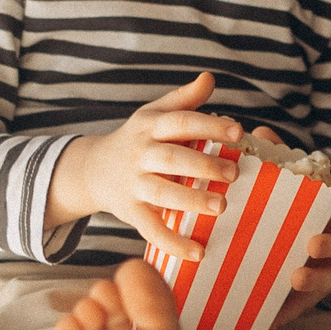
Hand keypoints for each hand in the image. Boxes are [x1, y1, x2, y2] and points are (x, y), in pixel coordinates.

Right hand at [44, 72, 246, 262]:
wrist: (93, 169)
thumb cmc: (138, 138)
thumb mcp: (155, 113)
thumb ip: (184, 99)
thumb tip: (210, 78)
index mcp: (151, 126)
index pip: (180, 122)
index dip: (208, 125)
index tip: (237, 131)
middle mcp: (140, 154)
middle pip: (172, 159)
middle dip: (203, 166)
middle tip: (234, 174)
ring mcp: (134, 184)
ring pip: (162, 194)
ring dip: (191, 201)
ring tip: (222, 207)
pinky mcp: (130, 212)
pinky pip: (151, 230)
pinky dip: (173, 243)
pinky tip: (199, 251)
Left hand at [269, 135, 330, 325]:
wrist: (327, 255)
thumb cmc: (307, 213)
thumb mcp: (300, 188)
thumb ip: (282, 161)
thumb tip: (258, 132)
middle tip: (313, 243)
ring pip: (328, 277)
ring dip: (313, 279)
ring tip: (295, 278)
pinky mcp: (313, 297)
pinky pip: (300, 308)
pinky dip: (287, 314)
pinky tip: (269, 321)